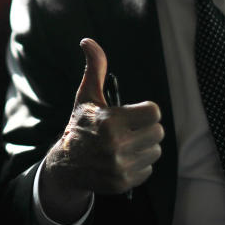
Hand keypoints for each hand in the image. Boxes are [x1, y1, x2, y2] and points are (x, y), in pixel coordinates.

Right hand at [39, 38, 163, 222]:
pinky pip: (148, 168)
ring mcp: (119, 166)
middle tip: (131, 128)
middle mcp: (115, 145)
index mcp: (110, 121)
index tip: (135, 112)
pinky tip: (124, 158)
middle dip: (146, 128)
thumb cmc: (80, 124)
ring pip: (155, 151)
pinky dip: (140, 164)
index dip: (146, 110)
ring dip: (145, 146)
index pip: (154, 113)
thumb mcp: (86, 96)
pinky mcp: (123, 182)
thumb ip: (95, 68)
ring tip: (127, 143)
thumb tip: (87, 41)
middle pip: (158, 132)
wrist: (66, 164)